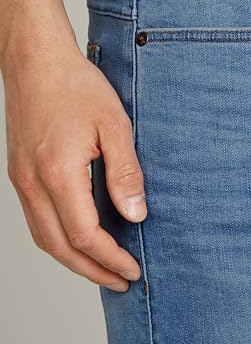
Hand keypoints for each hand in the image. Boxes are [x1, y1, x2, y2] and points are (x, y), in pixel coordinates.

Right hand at [2, 41, 146, 291]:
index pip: (84, 234)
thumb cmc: (76, 87)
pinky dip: (59, 238)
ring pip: (45, 237)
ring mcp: (22, 179)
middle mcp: (32, 183)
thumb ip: (125, 173)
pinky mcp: (21, 172)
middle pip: (60, 247)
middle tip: (119, 281)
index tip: (132, 269)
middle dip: (92, 270)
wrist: (38, 62)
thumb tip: (136, 214)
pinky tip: (78, 237)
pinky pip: (37, 219)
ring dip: (73, 259)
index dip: (110, 257)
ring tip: (101, 267)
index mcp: (57, 173)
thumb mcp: (115, 126)